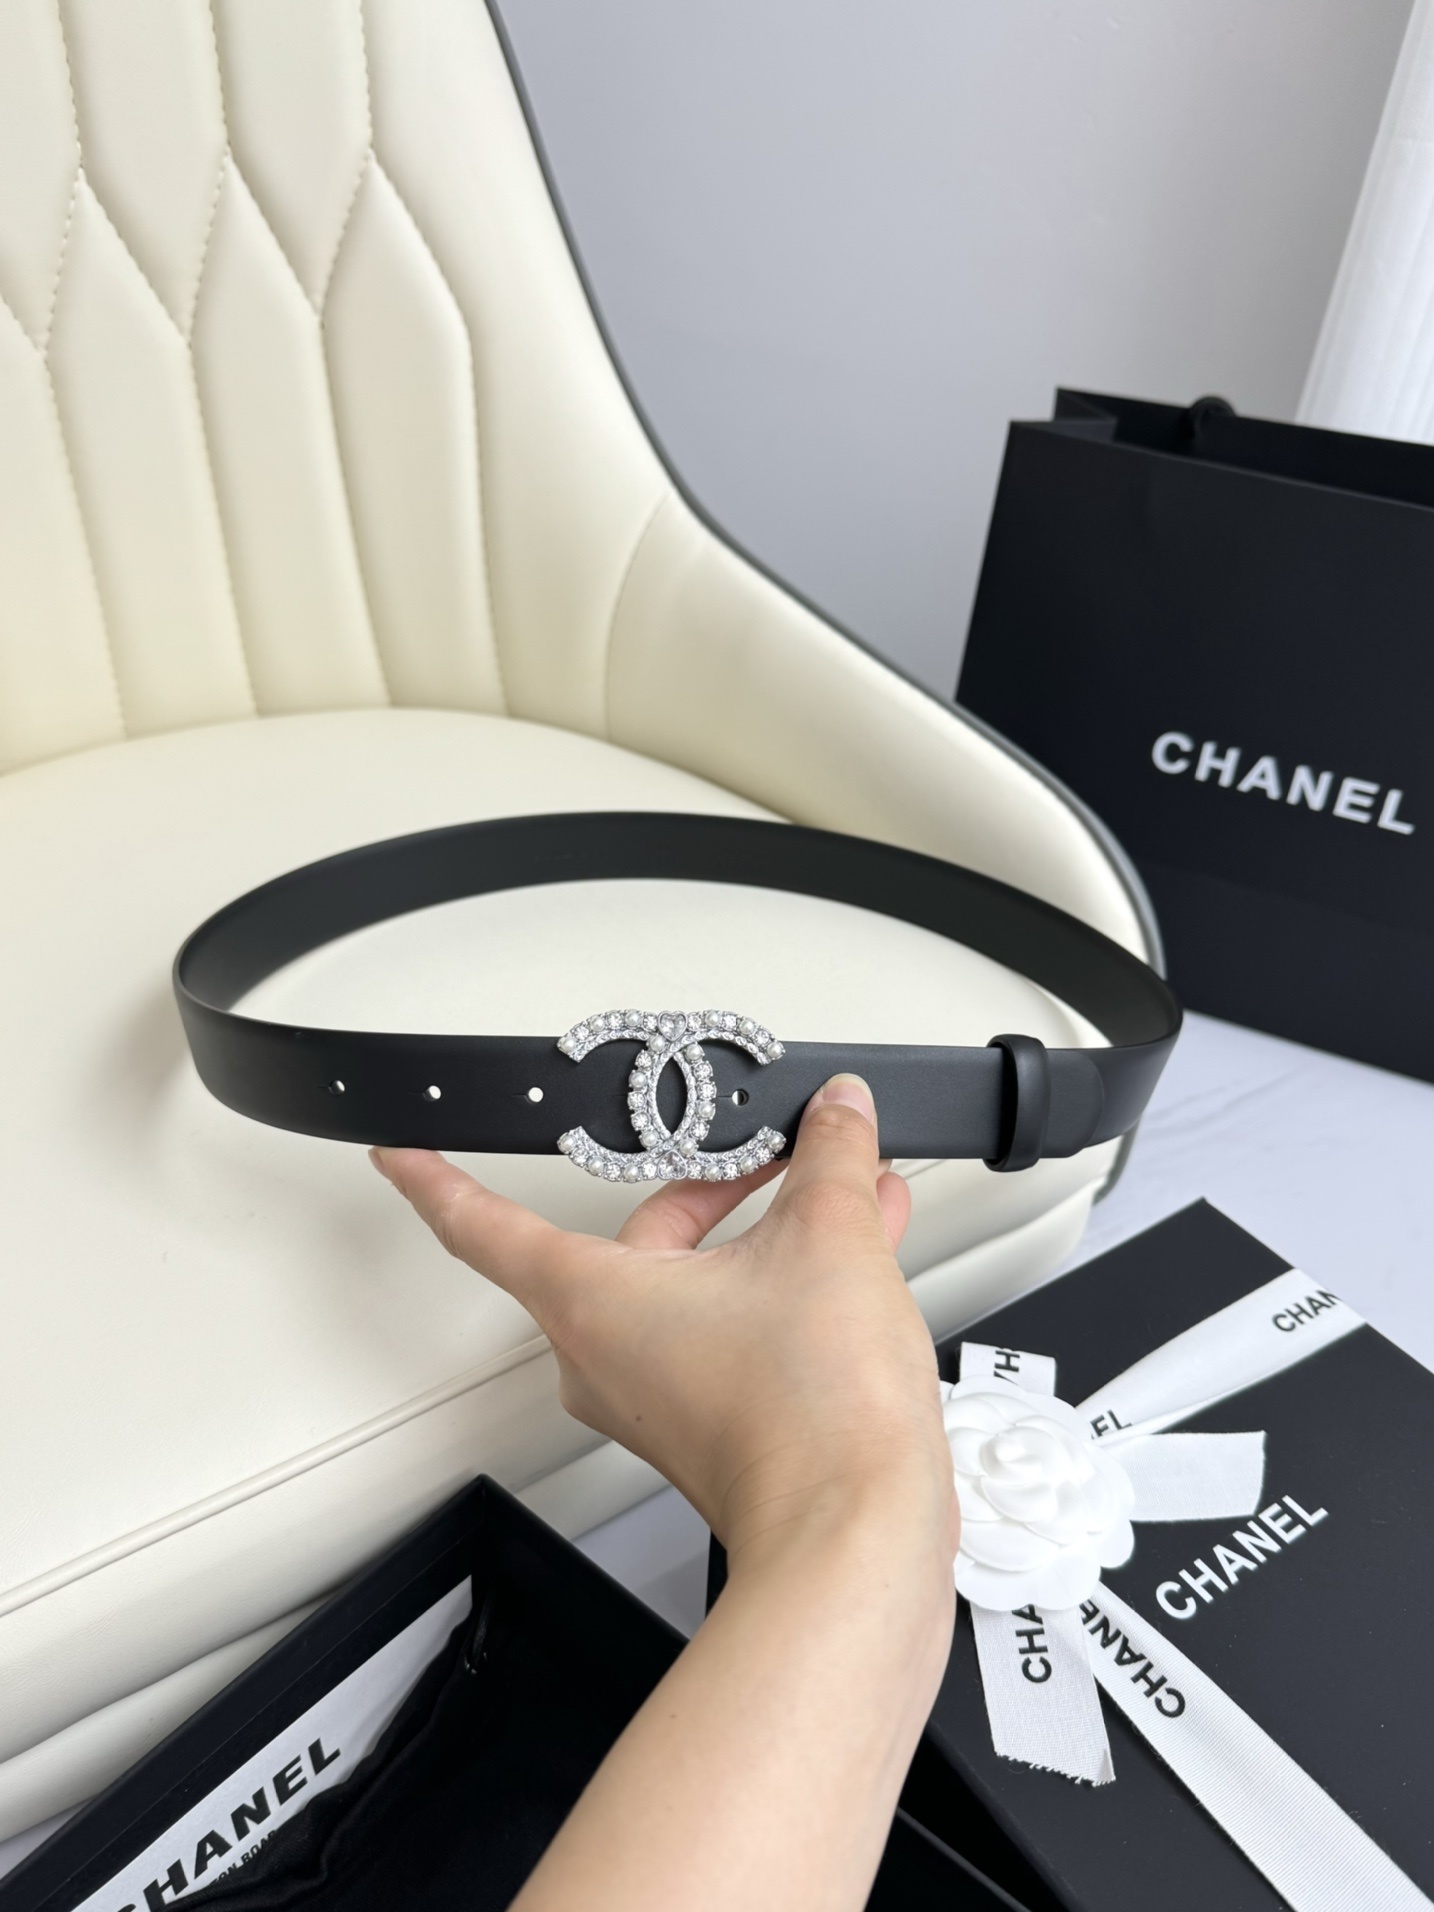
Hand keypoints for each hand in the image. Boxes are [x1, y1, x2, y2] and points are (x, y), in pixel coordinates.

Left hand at [371, 1075, 955, 1577]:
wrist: (857, 1535)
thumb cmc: (809, 1416)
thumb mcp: (829, 1240)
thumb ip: (832, 1157)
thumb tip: (838, 1114)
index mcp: (590, 1299)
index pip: (482, 1225)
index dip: (436, 1178)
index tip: (398, 1153)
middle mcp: (607, 1353)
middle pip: (643, 1235)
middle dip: (722, 1185)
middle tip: (773, 1144)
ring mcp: (659, 1396)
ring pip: (700, 1281)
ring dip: (770, 1232)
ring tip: (840, 1188)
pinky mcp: (711, 1426)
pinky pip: (732, 1326)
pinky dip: (786, 1283)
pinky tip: (859, 1248)